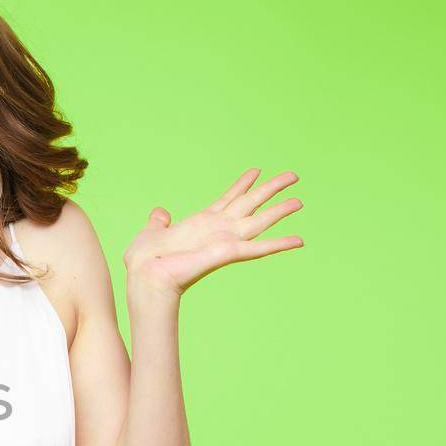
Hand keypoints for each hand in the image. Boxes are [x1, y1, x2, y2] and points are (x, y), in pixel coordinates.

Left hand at [123, 169, 304, 297]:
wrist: (145, 275)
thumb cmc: (146, 259)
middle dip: (271, 188)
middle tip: (293, 175)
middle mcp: (218, 229)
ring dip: (280, 210)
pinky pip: (258, 248)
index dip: (242, 184)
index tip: (256, 170)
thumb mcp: (152, 231)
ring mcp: (225, 240)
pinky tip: (299, 240)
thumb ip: (159, 221)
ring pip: (259, 221)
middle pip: (251, 203)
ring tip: (300, 201)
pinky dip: (280, 244)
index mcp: (203, 222)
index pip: (228, 199)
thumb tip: (160, 213)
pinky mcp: (227, 253)